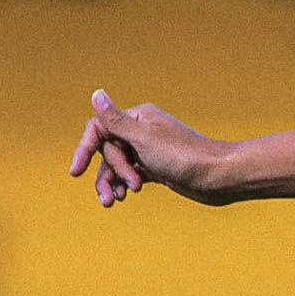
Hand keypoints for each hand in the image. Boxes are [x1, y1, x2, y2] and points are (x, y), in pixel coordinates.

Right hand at [71, 90, 213, 204]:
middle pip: (108, 150)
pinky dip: (124, 185)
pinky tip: (123, 197)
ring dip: (112, 182)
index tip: (75, 171)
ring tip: (113, 202)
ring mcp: (149, 150)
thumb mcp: (145, 139)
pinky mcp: (156, 167)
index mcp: (138, 116)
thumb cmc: (185, 156)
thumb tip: (96, 93)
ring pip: (118, 165)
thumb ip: (117, 121)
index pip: (100, 129)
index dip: (85, 149)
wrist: (219, 177)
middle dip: (112, 171)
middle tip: (130, 188)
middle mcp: (142, 130)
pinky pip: (130, 174)